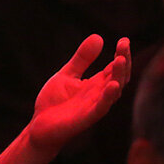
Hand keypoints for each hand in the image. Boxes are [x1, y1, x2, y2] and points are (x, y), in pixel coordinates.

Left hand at [27, 35, 130, 153]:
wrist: (39, 126)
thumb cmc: (54, 103)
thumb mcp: (67, 74)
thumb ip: (82, 59)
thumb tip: (98, 36)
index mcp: (96, 85)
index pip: (114, 68)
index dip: (121, 55)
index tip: (124, 40)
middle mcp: (99, 95)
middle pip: (118, 78)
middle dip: (123, 62)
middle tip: (124, 45)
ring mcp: (94, 107)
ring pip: (113, 92)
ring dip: (118, 77)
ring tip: (121, 60)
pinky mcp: (85, 118)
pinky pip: (101, 108)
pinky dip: (107, 98)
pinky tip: (112, 85)